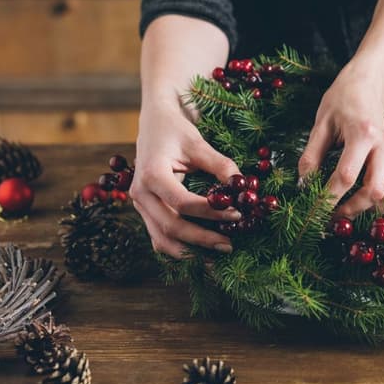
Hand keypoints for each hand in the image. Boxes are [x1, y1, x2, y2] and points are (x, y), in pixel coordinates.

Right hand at [131, 100, 242, 257]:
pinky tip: (200, 253)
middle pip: (170, 226)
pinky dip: (179, 247)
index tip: (236, 214)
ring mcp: (140, 205)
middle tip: (229, 245)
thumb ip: (220, 164)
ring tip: (216, 258)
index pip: (182, 202)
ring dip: (189, 251)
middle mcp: (140, 193)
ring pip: (161, 239)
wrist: (153, 124)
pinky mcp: (146, 211)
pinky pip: (159, 236)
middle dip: (201, 239)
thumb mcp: (198, 143)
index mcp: (151, 174)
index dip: (210, 212)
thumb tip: (243, 186)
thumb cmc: (175, 131)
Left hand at [298, 67, 383, 217]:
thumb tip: (304, 185)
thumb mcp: (321, 123)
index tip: (315, 210)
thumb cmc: (341, 102)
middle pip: (376, 189)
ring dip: (383, 207)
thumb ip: (312, 155)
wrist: (367, 85)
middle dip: (354, 207)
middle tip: (335, 214)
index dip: (329, 197)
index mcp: (362, 134)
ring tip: (360, 209)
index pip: (346, 175)